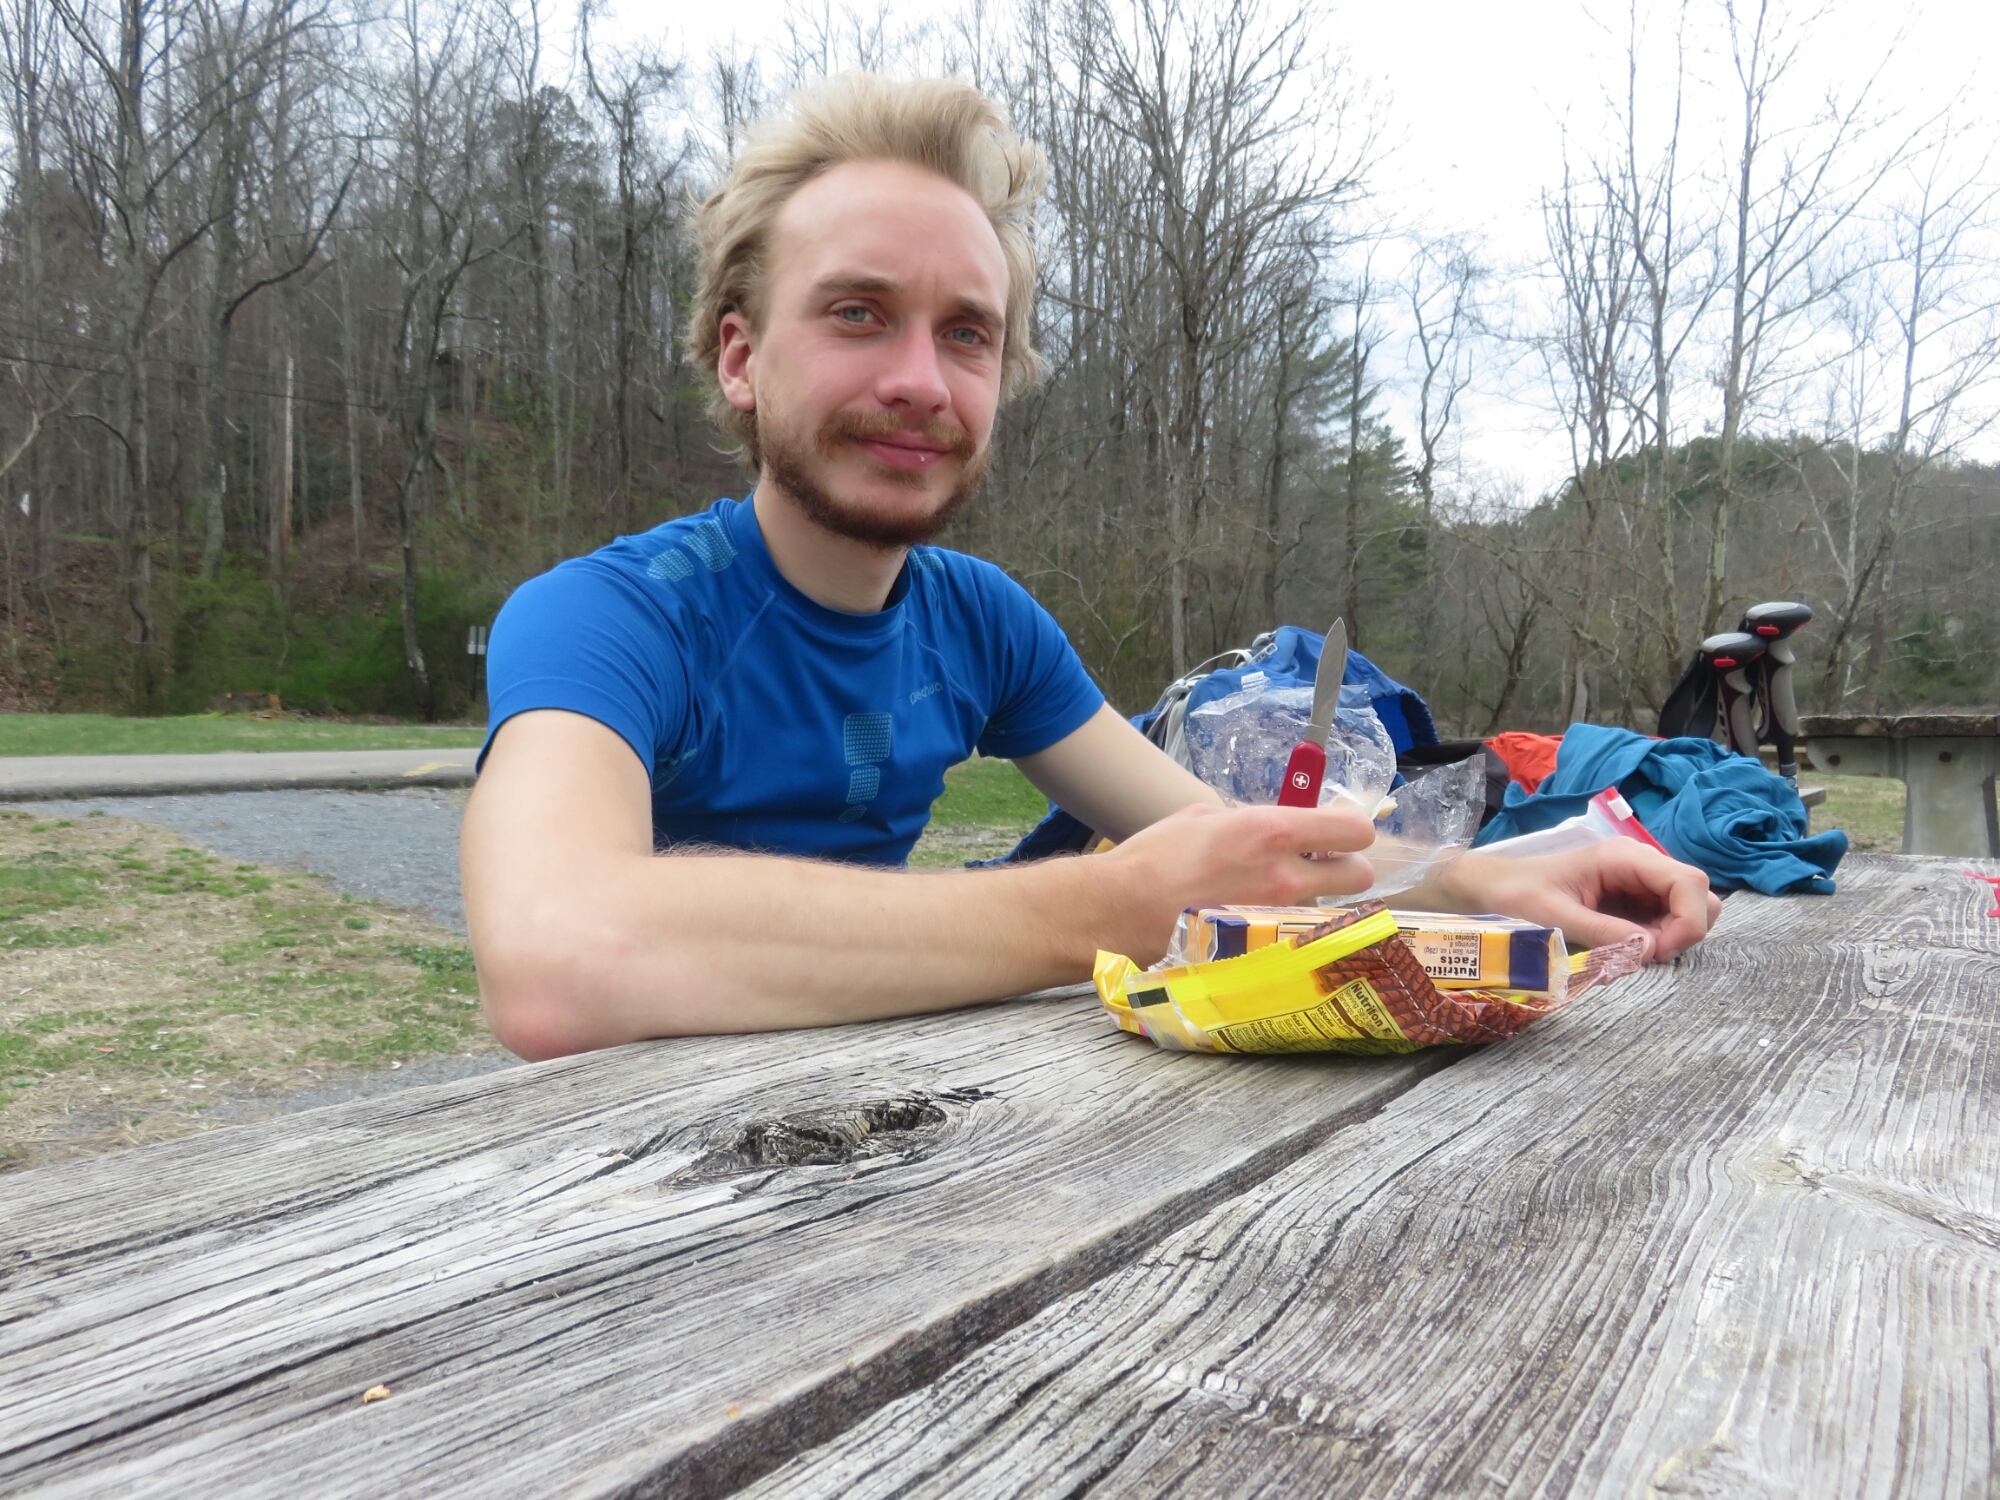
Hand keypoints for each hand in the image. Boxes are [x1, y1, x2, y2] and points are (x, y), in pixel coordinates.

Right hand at [1096, 802, 1376, 963]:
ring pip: (1328, 905)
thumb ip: (1252, 820)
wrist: (1122, 909)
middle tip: (1318, 860)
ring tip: (1272, 892)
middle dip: (1345, 865)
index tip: (1335, 826)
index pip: (1354, 830)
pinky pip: (1296, 931)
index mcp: (1270, 831)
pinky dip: (1286, 922)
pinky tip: (1255, 916)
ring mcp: (1276, 918)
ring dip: (1313, 896)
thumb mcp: (1204, 816)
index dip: (1351, 826)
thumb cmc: (1155, 857)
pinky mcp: (1264, 947)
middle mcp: (1284, 876)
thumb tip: (1276, 826)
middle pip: (1360, 874)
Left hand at [1436, 840, 1719, 961]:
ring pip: (1685, 910)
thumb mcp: (1554, 916)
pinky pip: (1664, 922)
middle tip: (1647, 954)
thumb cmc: (1516, 894)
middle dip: (1684, 929)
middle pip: (1697, 895)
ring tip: (1633, 952)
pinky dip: (1657, 941)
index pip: (1689, 881)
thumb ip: (1602, 932)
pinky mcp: (1631, 904)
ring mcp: (1637, 885)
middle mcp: (1638, 866)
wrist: (1490, 888)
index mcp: (1623, 857)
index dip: (1689, 919)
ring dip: (1672, 937)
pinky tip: (1626, 949)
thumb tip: (1649, 950)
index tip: (1663, 950)